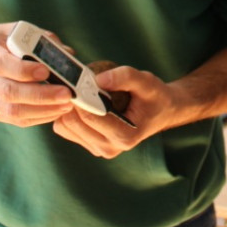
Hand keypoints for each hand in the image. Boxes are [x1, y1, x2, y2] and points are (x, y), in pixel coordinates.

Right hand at [0, 22, 75, 126]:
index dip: (23, 70)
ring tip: (66, 105)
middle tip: (66, 93)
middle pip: (8, 92)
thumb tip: (68, 53)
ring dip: (42, 110)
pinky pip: (14, 120)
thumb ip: (38, 39)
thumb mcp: (11, 30)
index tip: (46, 71)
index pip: (0, 64)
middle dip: (41, 95)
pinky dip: (37, 117)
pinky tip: (55, 111)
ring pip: (11, 111)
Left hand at [52, 63, 181, 156]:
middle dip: (71, 101)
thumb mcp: (147, 82)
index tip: (77, 79)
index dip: (80, 96)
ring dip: (67, 108)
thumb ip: (125, 77)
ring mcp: (99, 149)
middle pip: (73, 123)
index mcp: (124, 136)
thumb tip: (97, 80)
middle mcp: (110, 148)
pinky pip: (66, 130)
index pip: (91, 116)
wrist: (161, 112)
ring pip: (65, 127)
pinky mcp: (90, 146)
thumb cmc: (154, 96)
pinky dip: (67, 114)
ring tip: (79, 92)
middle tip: (75, 82)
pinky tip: (80, 102)